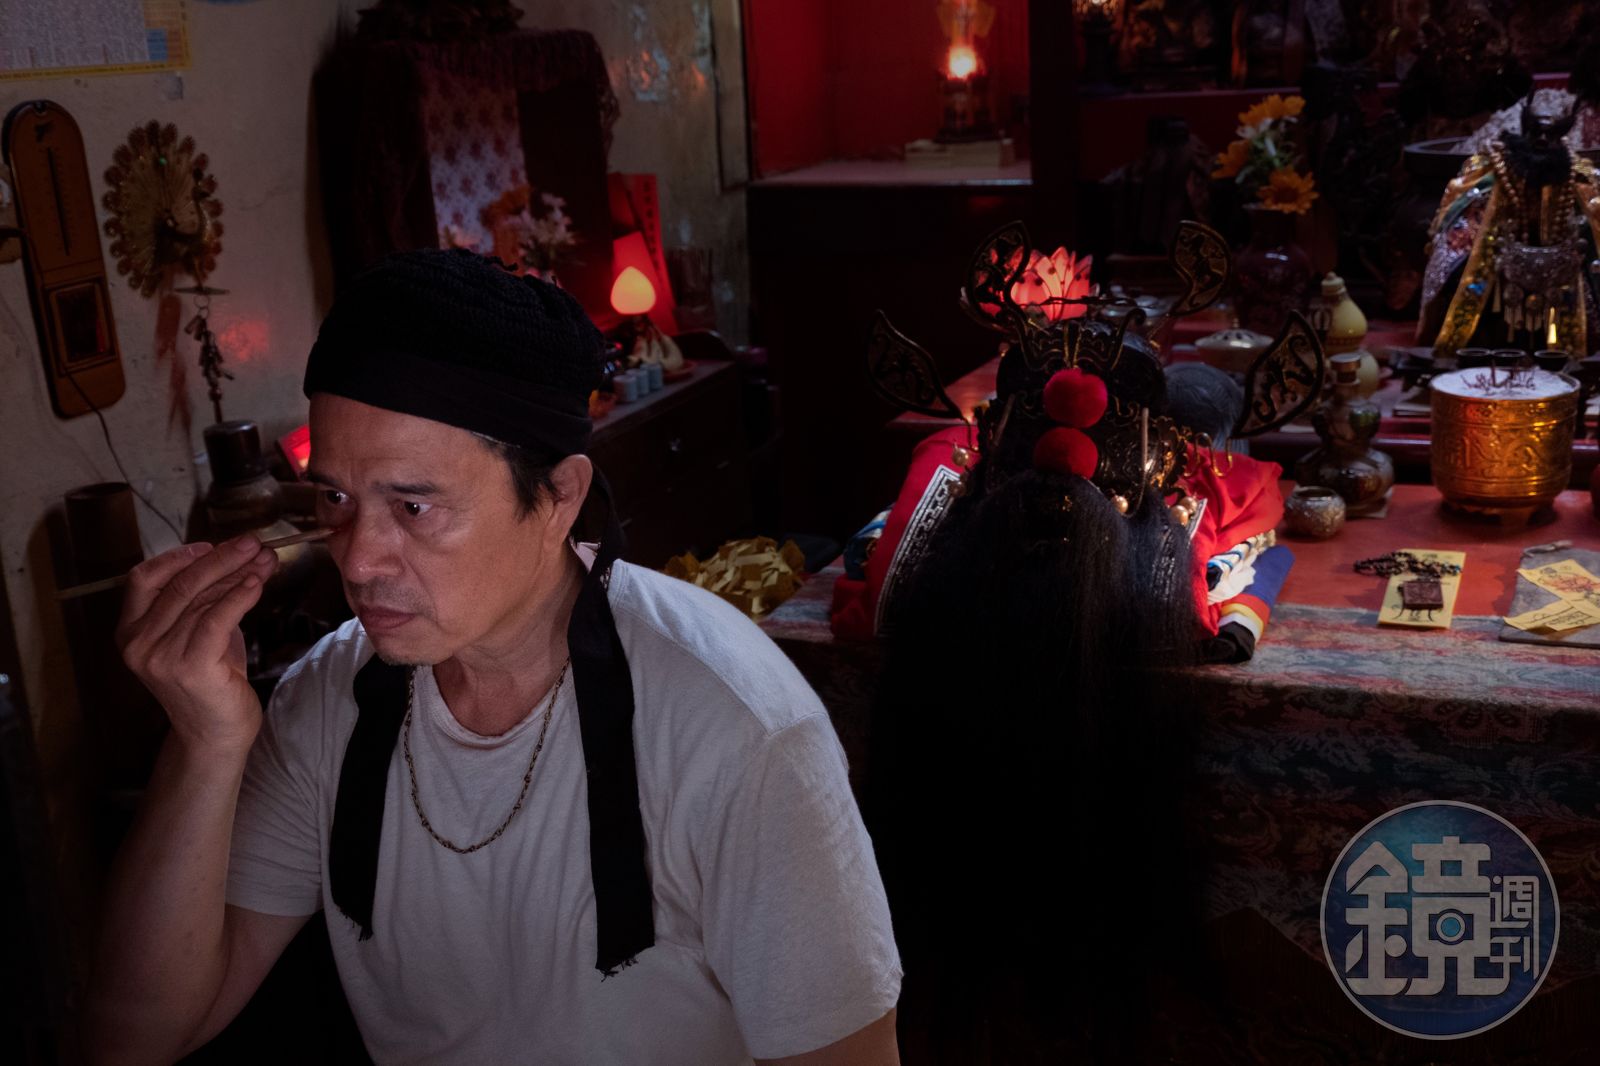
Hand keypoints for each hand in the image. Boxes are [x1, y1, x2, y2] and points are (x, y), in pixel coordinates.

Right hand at [116, 536, 278, 755]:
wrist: (215, 732)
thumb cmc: (210, 677)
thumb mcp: (198, 631)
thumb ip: (204, 599)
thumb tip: (238, 556)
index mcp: (130, 630)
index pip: (144, 579)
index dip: (177, 557)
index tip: (211, 544)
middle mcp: (138, 643)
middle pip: (180, 584)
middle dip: (221, 558)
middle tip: (253, 543)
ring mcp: (160, 657)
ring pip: (202, 600)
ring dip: (238, 574)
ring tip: (266, 560)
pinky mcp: (190, 668)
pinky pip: (216, 620)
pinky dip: (238, 597)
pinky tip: (257, 583)